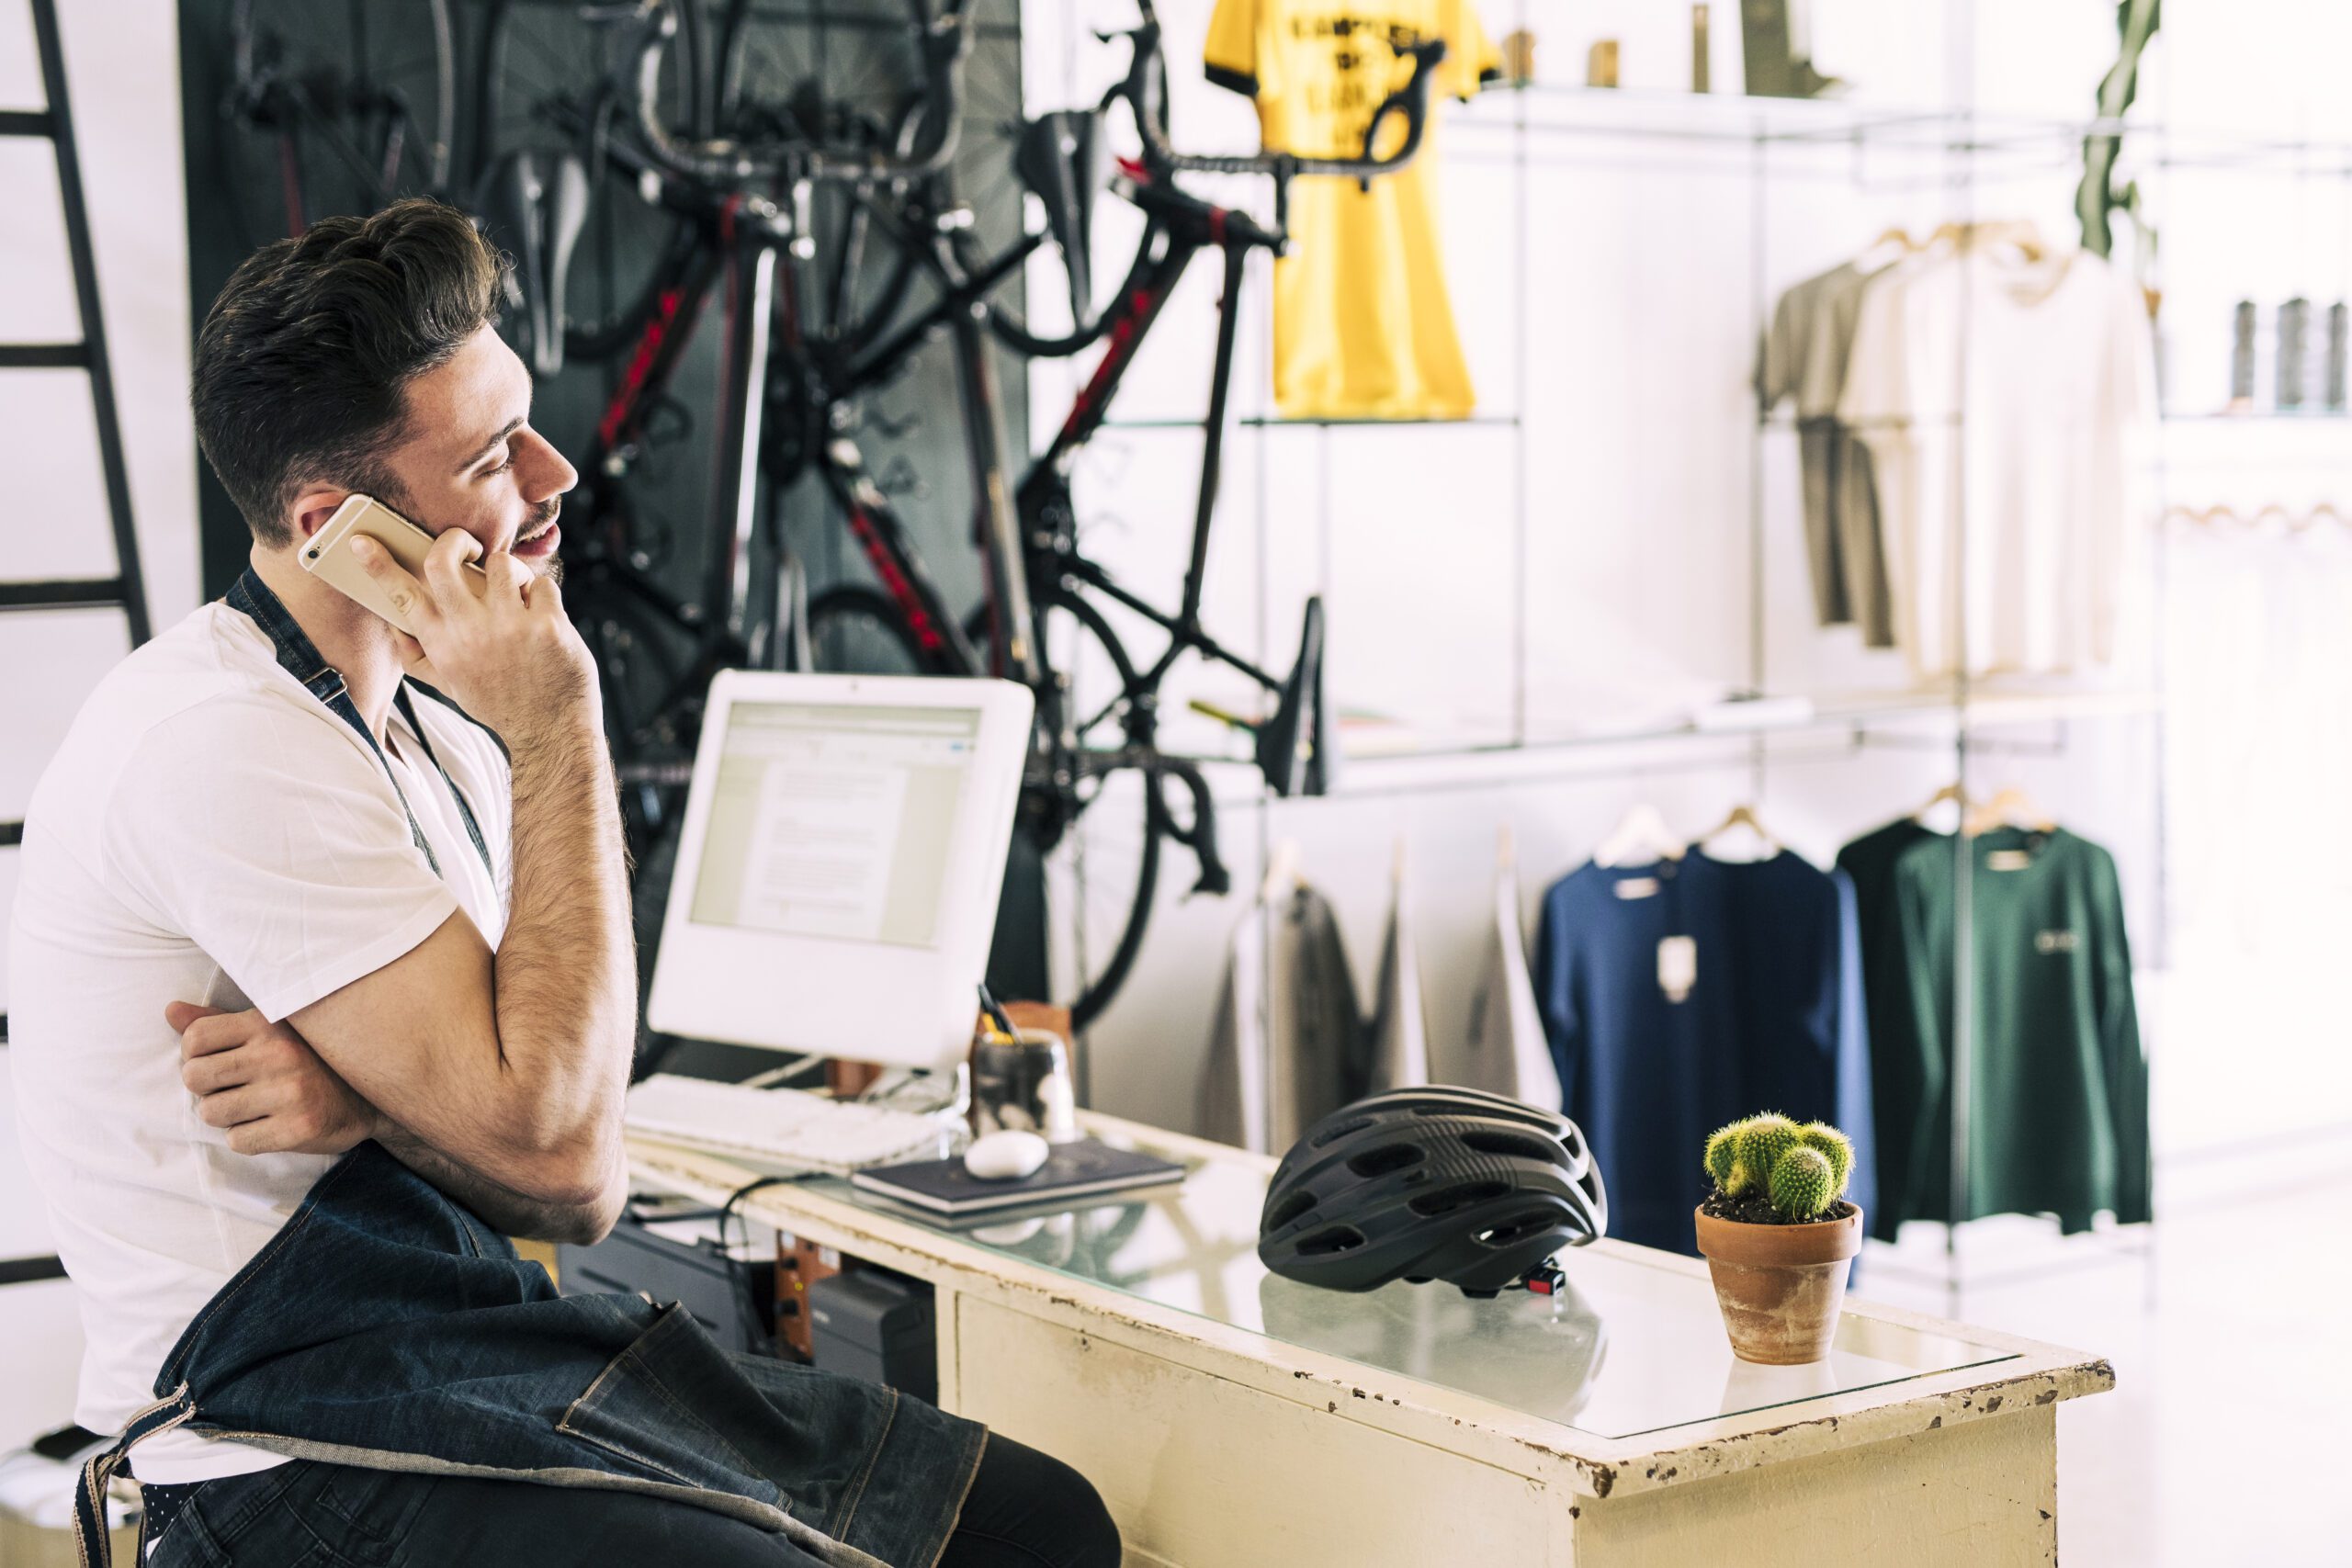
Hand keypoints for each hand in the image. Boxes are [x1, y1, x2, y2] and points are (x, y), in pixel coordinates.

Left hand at [167, 1002, 380, 1156]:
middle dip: (207, 1089)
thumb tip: (170, 1011)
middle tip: (234, 1089)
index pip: (194, 1039)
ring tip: (253, 1107)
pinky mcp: (299, 1127)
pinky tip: (270, 1125)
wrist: (369, 1096)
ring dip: (226, 1117)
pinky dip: (248, 1138)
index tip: (219, 1062)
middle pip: (194, 1078)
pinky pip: (239, 1141)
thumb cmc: (307, 1060)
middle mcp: (279, 1053)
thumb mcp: (268, 1030)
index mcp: (268, 1023)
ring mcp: (290, 1091)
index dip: (195, 1056)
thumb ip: (218, 1022)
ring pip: (211, 1114)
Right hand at [348, 527, 596, 744]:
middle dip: (454, 540)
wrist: (549, 733)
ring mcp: (511, 626)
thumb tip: (393, 621)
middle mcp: (470, 632)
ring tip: (516, 595)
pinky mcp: (548, 626)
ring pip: (502, 564)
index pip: (401, 597)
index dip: (378, 566)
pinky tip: (544, 621)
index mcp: (441, 644)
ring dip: (510, 572)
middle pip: (443, 561)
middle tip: (467, 545)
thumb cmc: (498, 703)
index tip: (361, 542)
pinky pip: (543, 585)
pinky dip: (544, 597)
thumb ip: (418, 655)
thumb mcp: (449, 685)